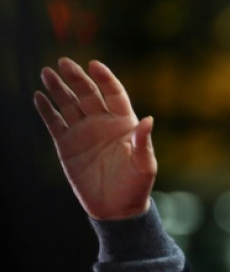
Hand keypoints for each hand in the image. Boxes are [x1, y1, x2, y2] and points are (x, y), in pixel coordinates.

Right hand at [34, 57, 156, 220]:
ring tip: (47, 72)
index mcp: (124, 124)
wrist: (116, 209)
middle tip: (63, 62)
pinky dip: (46, 110)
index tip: (94, 64)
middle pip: (88, 94)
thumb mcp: (145, 165)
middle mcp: (103, 123)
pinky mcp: (67, 145)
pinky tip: (39, 96)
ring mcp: (84, 133)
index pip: (114, 94)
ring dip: (58, 88)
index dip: (105, 79)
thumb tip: (149, 119)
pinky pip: (55, 123)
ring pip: (69, 105)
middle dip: (76, 78)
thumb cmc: (136, 186)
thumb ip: (144, 142)